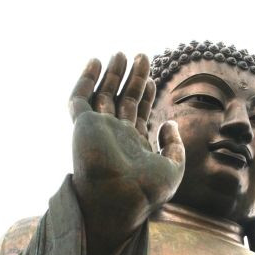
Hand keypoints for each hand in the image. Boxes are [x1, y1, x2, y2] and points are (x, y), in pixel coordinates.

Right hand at [68, 54, 184, 254]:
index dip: (146, 96)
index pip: (139, 114)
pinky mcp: (83, 125)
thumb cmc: (147, 191)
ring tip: (123, 54)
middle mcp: (116, 136)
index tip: (153, 80)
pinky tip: (96, 62)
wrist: (119, 200)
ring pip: (103, 95)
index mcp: (135, 145)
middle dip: (133, 79)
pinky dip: (85, 80)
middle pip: (124, 100)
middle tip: (142, 57)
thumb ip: (175, 146)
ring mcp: (98, 130)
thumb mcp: (174, 168)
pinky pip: (80, 98)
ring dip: (112, 74)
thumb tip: (170, 124)